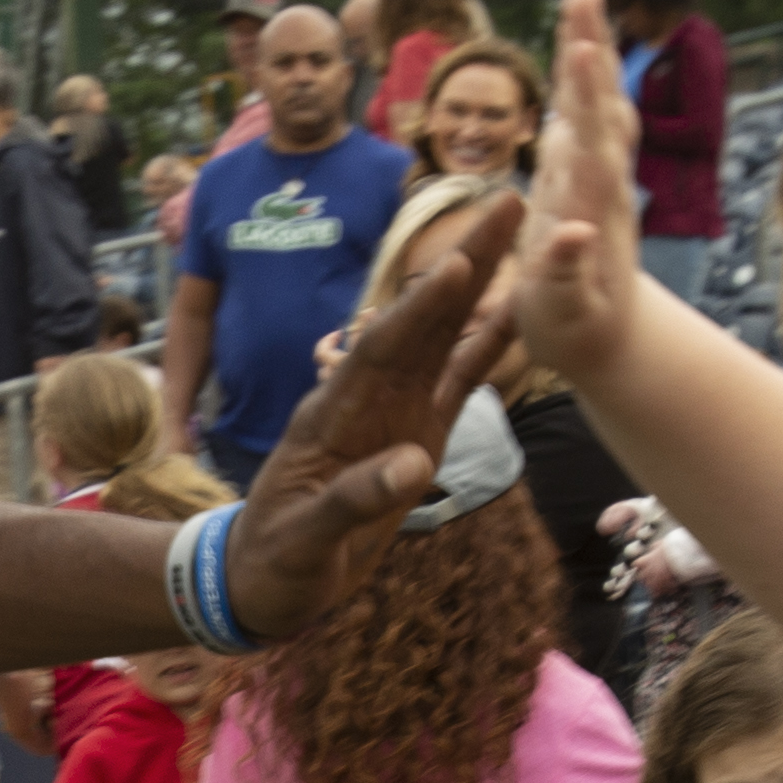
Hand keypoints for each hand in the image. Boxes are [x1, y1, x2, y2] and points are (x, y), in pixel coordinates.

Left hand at [214, 208, 511, 638]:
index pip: (381, 350)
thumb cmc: (275, 559)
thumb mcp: (304, 540)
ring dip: (480, 284)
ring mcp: (394, 413)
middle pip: (421, 320)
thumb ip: (351, 501)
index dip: (419, 309)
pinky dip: (487, 349)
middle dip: (464, 260)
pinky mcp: (417, 436)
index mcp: (332, 415)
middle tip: (507, 201)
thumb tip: (414, 465)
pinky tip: (517, 313)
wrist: (265, 581)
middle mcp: (366, 399)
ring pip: (443, 337)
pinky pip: (457, 383)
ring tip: (517, 229)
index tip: (456, 265)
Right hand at [521, 0, 658, 390]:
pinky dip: (580, 78)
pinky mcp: (583, 176)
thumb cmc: (577, 332)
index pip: (591, 143)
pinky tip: (577, 43)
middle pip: (599, 108)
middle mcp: (599, 184)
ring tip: (582, 1)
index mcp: (592, 212)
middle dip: (591, 53)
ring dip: (590, 52)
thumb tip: (569, 234)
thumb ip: (565, 276)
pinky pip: (583, 116)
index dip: (585, 98)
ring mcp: (594, 177)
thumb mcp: (563, 317)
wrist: (611, 337)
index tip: (581, 49)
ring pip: (595, 104)